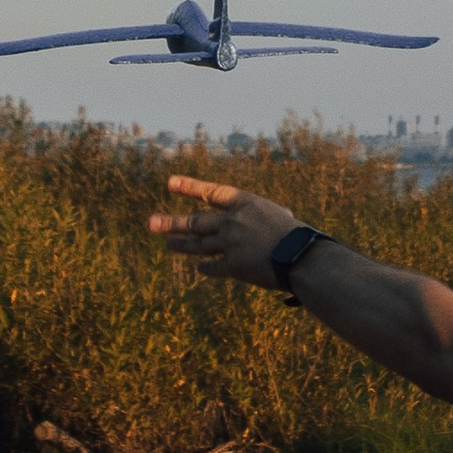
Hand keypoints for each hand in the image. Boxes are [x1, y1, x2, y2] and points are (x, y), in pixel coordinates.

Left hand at [148, 176, 303, 288]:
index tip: (170, 183)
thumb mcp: (280, 215)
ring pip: (199, 245)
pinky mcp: (232, 266)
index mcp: (244, 204)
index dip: (189, 188)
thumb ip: (264, 215)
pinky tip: (198, 269)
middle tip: (152, 223)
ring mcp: (229, 244)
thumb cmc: (298, 235)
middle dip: (172, 223)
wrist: (301, 256)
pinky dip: (206, 268)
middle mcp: (231, 222)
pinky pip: (213, 267)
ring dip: (182, 245)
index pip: (210, 193)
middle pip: (196, 222)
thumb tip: (276, 214)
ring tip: (167, 245)